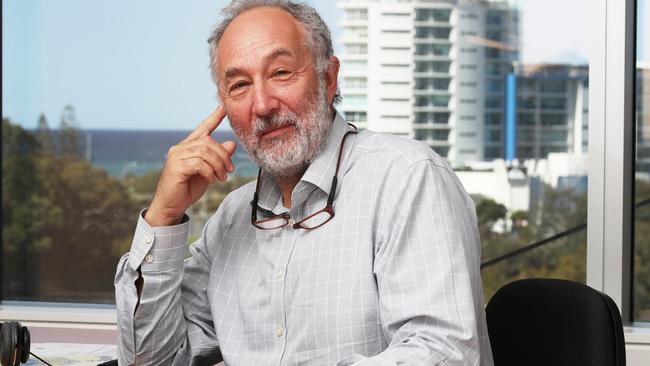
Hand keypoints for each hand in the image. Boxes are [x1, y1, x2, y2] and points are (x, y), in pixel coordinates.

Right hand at [145, 106, 236, 225]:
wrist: (171, 206)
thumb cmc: (188, 188)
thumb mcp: (208, 171)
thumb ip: (218, 158)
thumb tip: (231, 143)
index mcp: (188, 147)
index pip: (202, 129)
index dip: (213, 118)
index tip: (223, 108)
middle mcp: (180, 148)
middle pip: (208, 141)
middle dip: (223, 155)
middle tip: (230, 169)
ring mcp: (176, 156)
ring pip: (205, 152)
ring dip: (218, 165)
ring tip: (222, 177)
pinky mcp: (176, 167)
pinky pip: (199, 163)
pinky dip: (209, 171)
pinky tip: (212, 180)